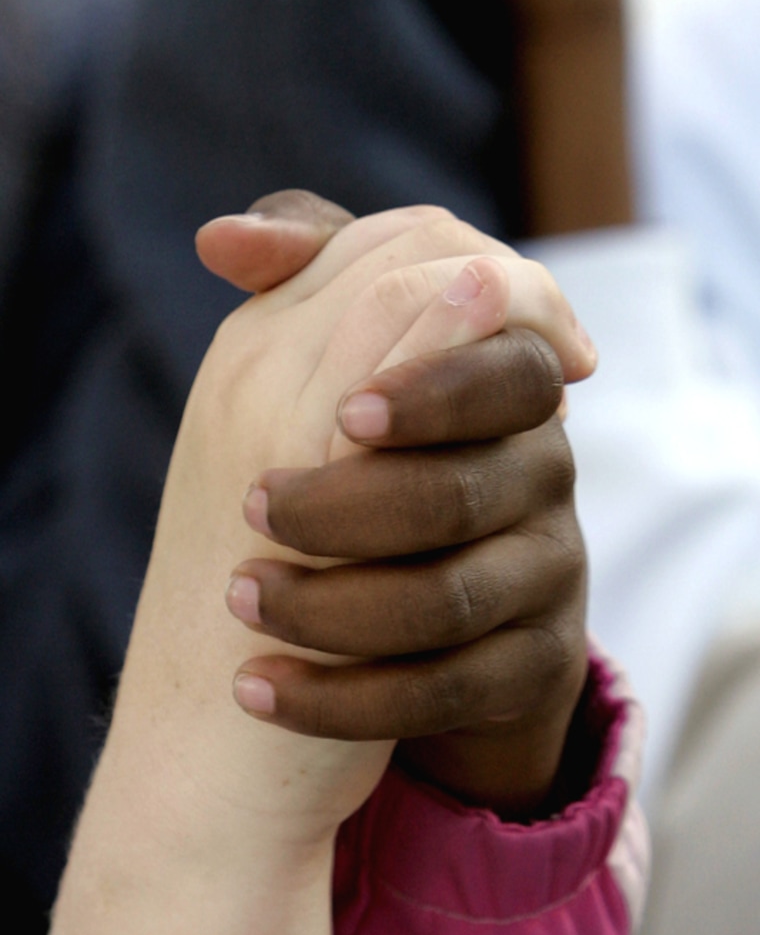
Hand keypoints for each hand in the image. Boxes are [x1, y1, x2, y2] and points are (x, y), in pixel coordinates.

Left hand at [200, 192, 592, 817]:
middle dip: (361, 500)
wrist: (402, 616)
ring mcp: (544, 576)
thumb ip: (307, 288)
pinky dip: (340, 696)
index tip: (342, 413)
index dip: (432, 385)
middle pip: (474, 482)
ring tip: (238, 595)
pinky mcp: (529, 670)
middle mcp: (541, 471)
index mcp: (505, 384)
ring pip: (451, 596)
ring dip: (330, 602)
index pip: (504, 363)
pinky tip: (256, 686)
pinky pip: (446, 692)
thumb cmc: (372, 465)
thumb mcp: (337, 368)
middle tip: (256, 504)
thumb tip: (218, 238)